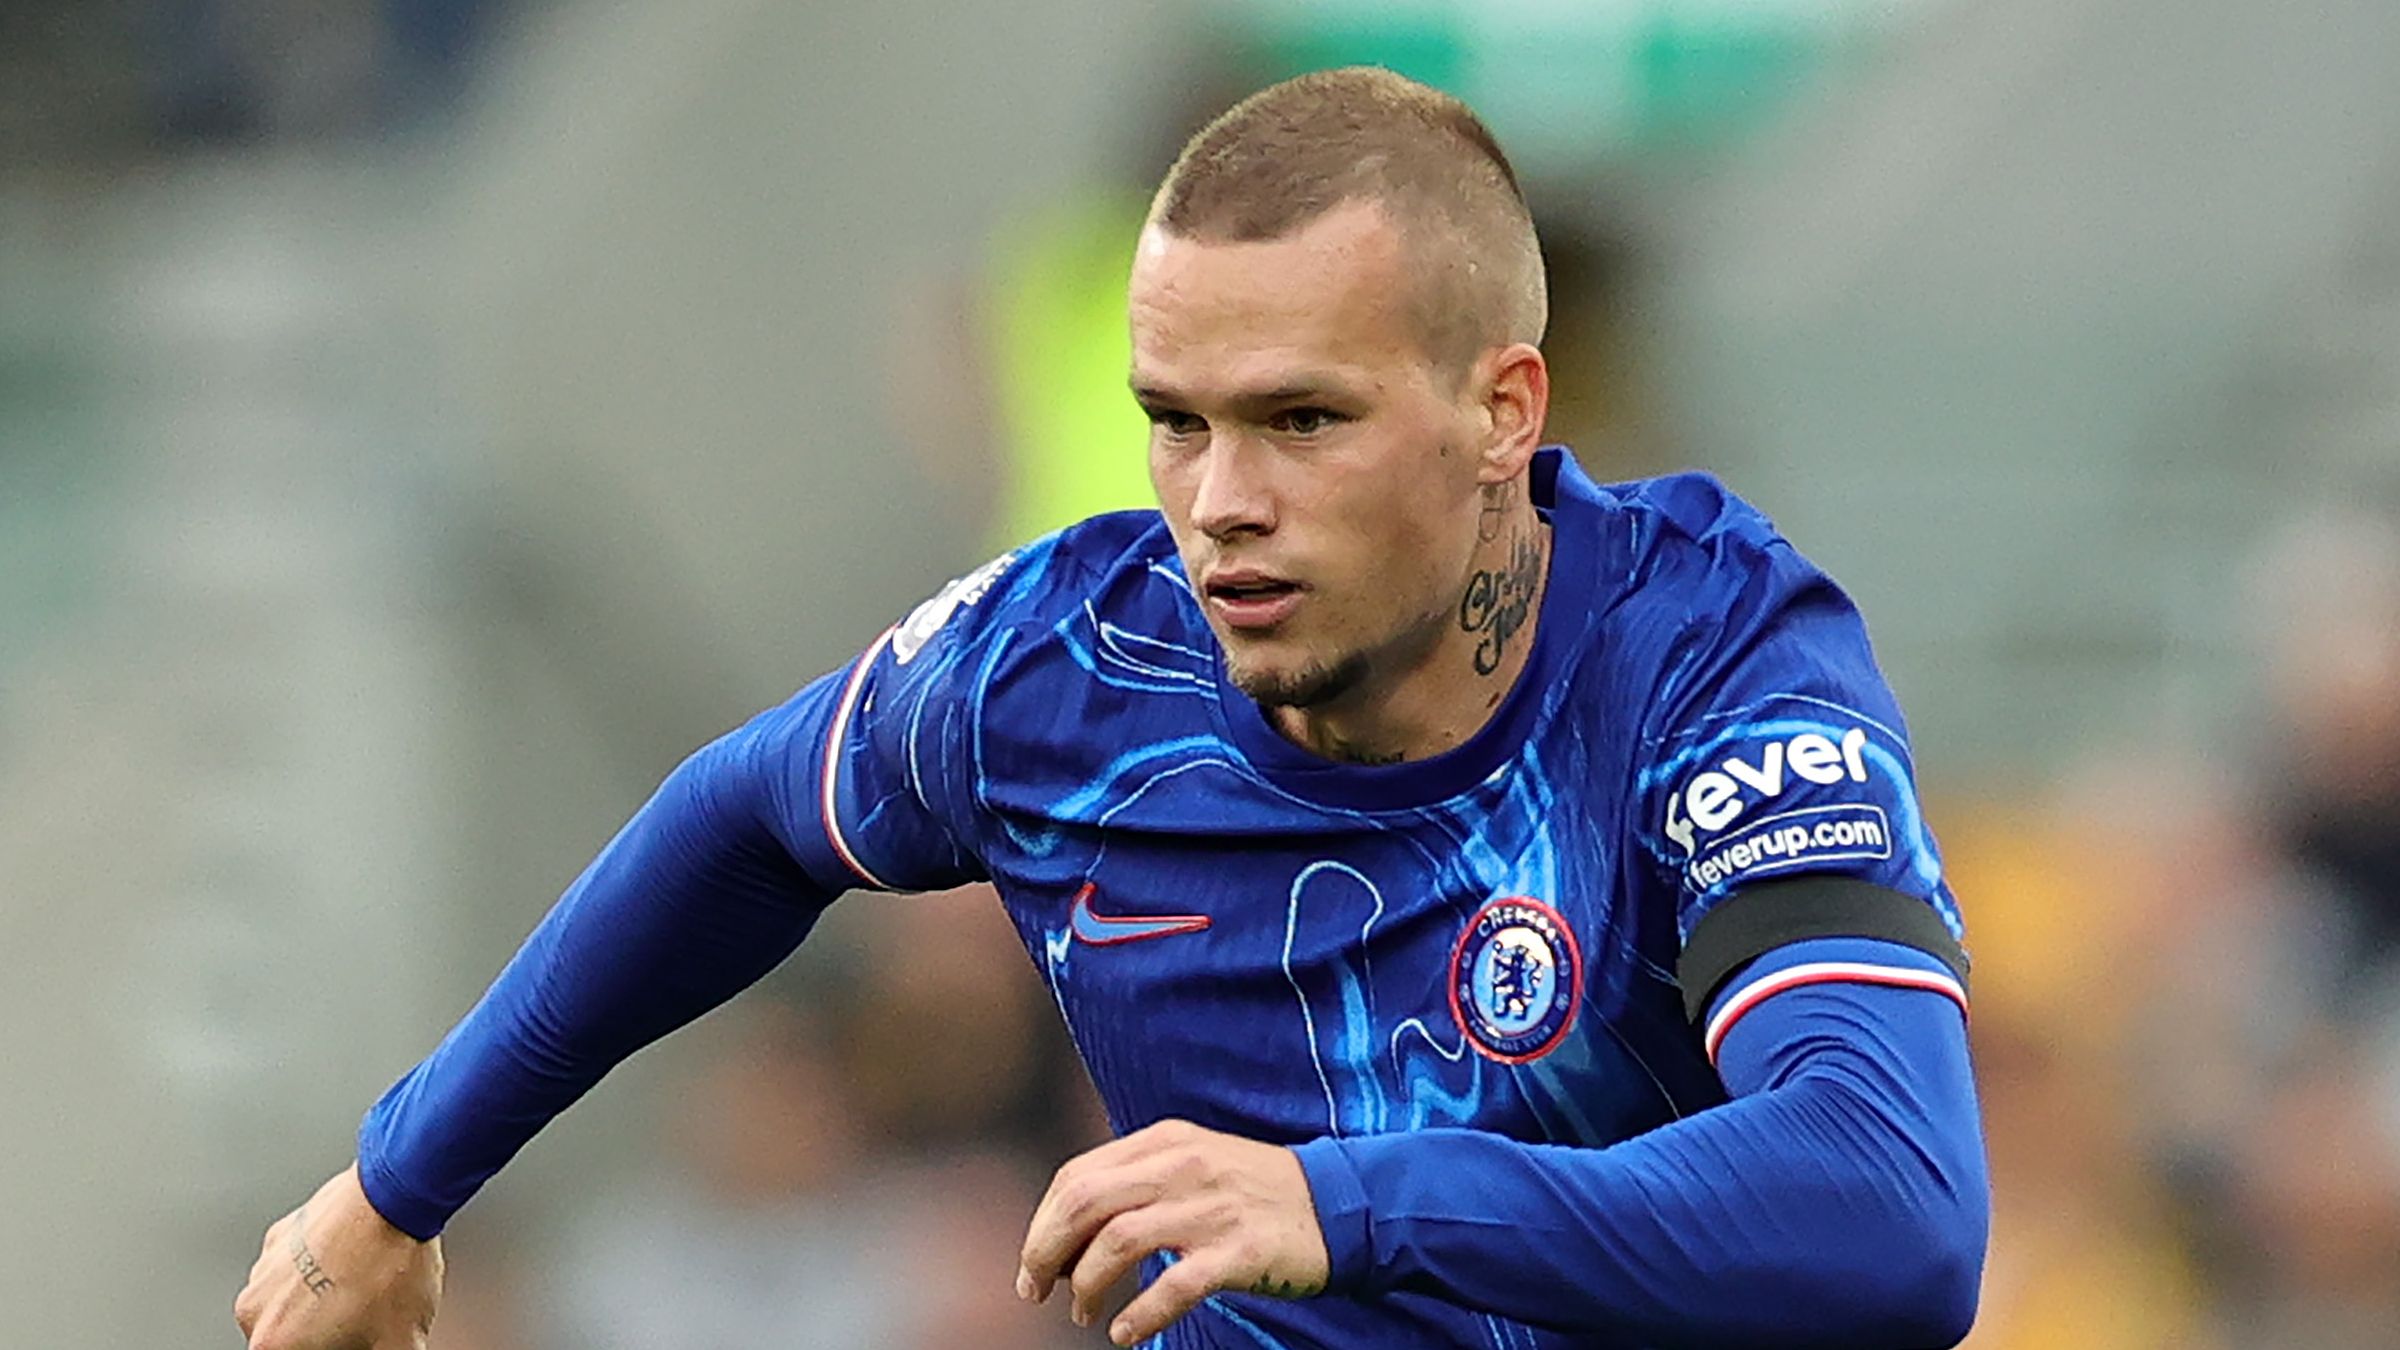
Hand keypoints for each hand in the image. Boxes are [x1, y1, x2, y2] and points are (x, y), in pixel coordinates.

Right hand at [234, 1164, 444, 1349]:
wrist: (394, 1198)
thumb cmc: (390, 1268)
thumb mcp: (400, 1341)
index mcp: (274, 1343)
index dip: (343, 1346)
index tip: (358, 1339)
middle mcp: (256, 1307)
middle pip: (294, 1334)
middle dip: (329, 1332)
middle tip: (367, 1319)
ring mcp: (264, 1267)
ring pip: (292, 1299)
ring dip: (321, 1299)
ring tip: (366, 1288)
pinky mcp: (280, 1234)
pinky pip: (298, 1263)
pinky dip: (322, 1265)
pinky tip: (357, 1261)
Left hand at [1017, 1119, 1329, 1346]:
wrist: (1339, 1202)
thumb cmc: (1255, 1190)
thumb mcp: (1194, 1161)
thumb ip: (1138, 1178)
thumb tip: (1073, 1225)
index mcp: (1165, 1141)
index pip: (1078, 1176)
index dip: (1043, 1223)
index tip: (1034, 1261)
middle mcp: (1182, 1167)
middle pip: (1085, 1203)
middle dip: (1045, 1251)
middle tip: (1036, 1289)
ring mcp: (1211, 1209)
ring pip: (1117, 1241)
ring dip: (1085, 1284)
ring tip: (1082, 1312)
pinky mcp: (1239, 1252)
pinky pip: (1173, 1285)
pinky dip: (1140, 1314)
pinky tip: (1125, 1332)